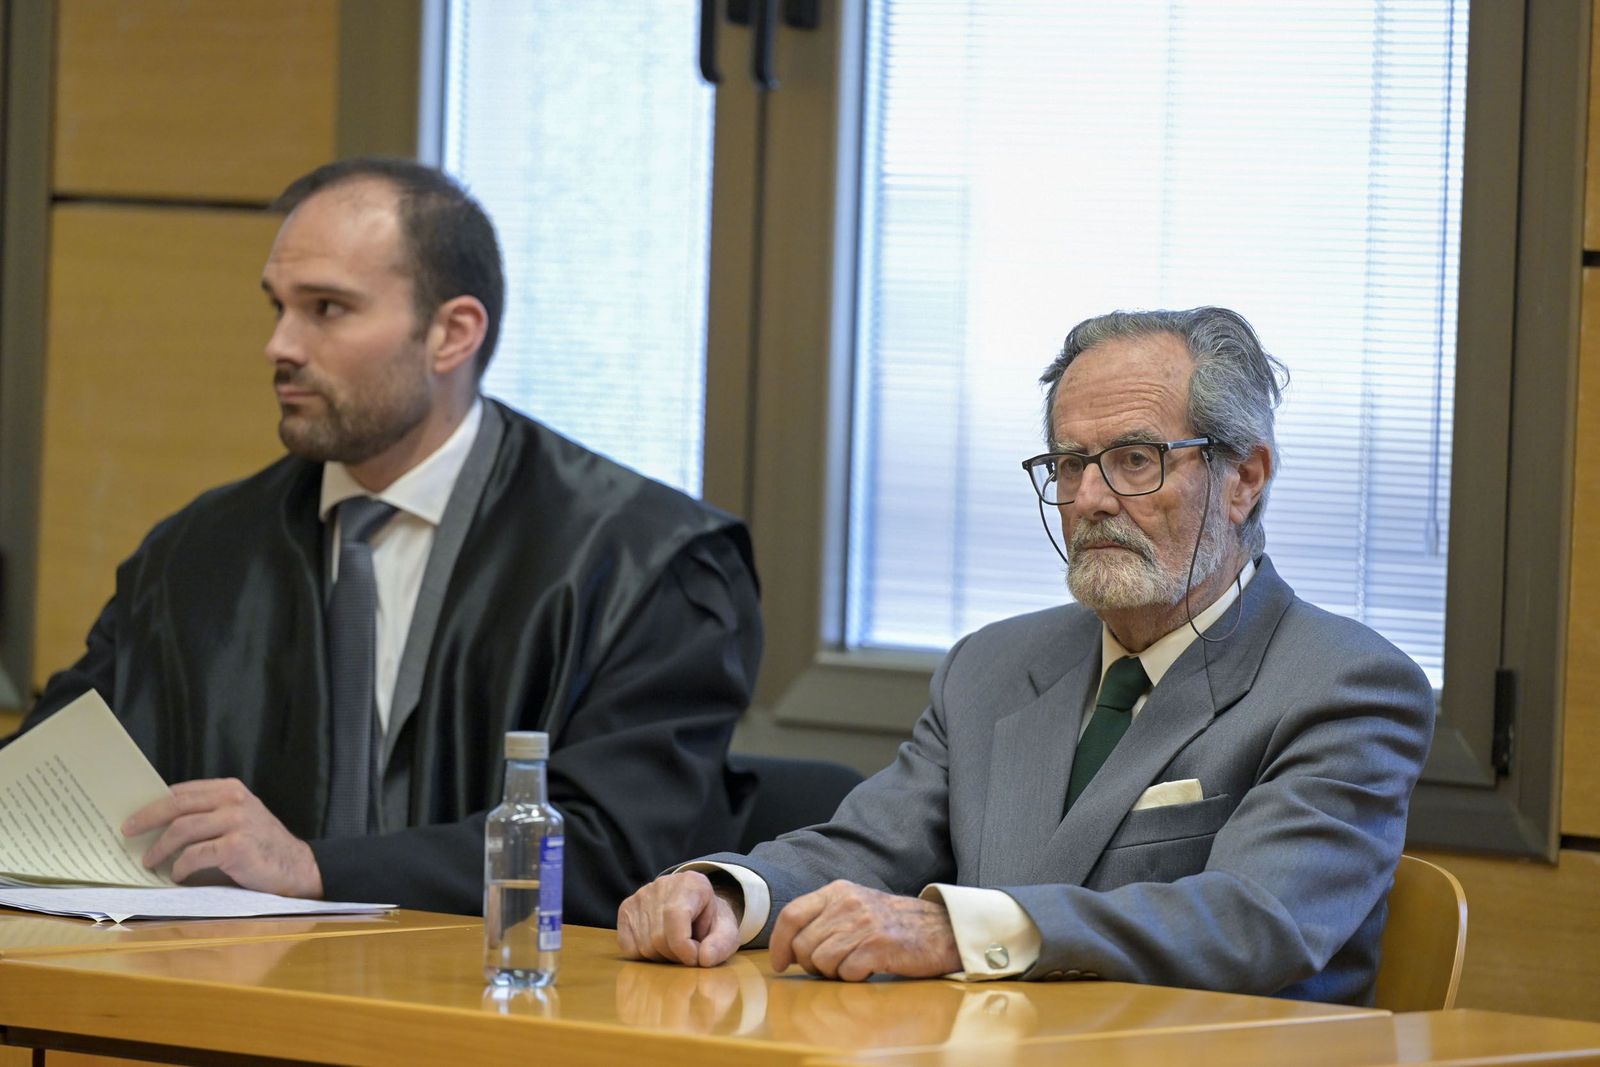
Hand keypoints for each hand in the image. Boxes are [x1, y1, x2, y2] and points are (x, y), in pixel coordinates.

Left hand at [121, 778, 322, 898]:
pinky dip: (181, 867)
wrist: (296, 868)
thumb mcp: (237, 819)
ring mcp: (236, 821)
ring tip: (150, 861)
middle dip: (146, 819)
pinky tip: (178, 875)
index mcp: (230, 789)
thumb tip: (158, 824)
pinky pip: (195, 855)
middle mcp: (234, 800)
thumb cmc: (260, 847)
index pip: (182, 791)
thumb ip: (207, 814)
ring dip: (160, 848)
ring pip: (182, 829)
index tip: (133, 815)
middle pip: (176, 805)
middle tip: (127, 832)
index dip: (153, 802)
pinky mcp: (236, 847)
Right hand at [617, 870, 740, 966]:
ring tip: (676, 947)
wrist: (698, 910)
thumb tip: (704, 958)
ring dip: (662, 957)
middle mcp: (663, 884)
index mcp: (692, 883)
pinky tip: (659, 946)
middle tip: (689, 952)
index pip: (675, 916)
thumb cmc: (712, 924)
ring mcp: (641, 895)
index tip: (695, 959)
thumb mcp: (727, 933)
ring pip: (644, 946)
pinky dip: (644, 956)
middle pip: (658, 937)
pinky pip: (628, 947)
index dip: (684, 946)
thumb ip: (721, 945)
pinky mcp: (626, 908)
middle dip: (676, 955)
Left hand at [769, 880, 960, 980]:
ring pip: (822, 961)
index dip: (779, 943)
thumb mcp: (856, 906)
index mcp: (838, 891)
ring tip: (854, 964)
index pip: (791, 915)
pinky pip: (847, 973)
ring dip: (834, 972)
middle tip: (831, 967)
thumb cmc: (893, 924)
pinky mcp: (879, 946)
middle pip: (803, 945)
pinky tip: (869, 968)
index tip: (780, 963)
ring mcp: (864, 924)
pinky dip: (854, 977)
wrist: (941, 929)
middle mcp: (848, 904)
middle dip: (810, 965)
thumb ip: (824, 918)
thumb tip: (789, 947)